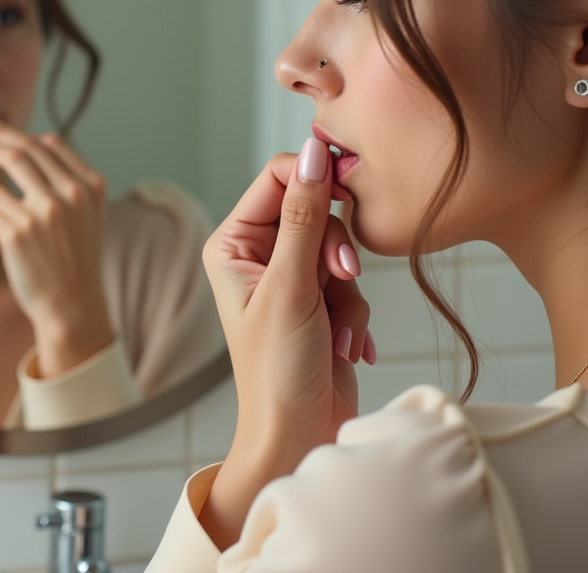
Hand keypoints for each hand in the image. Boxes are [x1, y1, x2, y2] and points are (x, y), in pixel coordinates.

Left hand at [0, 110, 113, 377]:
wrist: (74, 305)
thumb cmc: (77, 254)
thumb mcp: (89, 211)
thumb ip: (68, 176)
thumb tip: (34, 141)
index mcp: (90, 185)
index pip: (49, 142)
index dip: (17, 131)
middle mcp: (69, 196)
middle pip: (22, 149)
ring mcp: (43, 215)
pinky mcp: (17, 235)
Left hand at [198, 138, 372, 548]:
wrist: (298, 435)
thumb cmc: (276, 371)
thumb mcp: (291, 286)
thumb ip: (306, 216)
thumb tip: (315, 152)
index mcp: (232, 243)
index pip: (277, 177)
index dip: (316, 178)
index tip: (348, 190)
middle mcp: (257, 255)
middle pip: (316, 210)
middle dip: (335, 250)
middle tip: (342, 277)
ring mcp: (290, 278)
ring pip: (340, 248)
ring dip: (347, 292)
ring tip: (337, 330)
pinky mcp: (320, 301)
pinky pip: (352, 283)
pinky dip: (355, 314)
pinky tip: (346, 346)